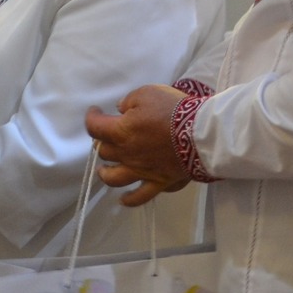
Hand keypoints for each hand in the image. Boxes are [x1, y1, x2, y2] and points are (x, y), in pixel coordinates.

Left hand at [88, 84, 190, 207]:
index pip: (95, 127)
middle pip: (104, 151)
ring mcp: (141, 171)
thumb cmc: (172, 110)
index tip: (95, 111)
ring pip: (114, 178)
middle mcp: (126, 155)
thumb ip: (129, 101)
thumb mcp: (147, 93)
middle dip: (103, 141)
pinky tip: (123, 199)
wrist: (200, 134)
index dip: (92, 118)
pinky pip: (140, 196)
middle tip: (109, 134)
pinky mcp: (158, 182)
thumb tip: (121, 110)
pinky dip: (129, 199)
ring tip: (105, 170)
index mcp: (121, 132)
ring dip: (106, 173)